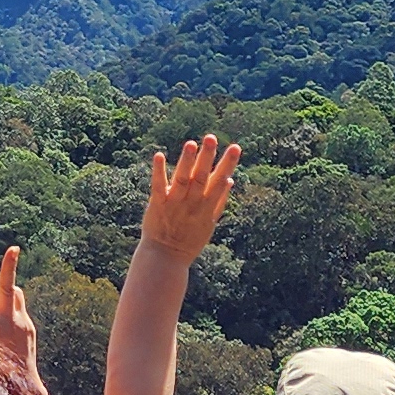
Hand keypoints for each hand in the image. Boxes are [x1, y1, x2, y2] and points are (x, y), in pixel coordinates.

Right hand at [0, 249, 36, 378]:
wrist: (19, 381)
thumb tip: (14, 291)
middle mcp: (7, 320)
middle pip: (7, 287)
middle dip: (9, 266)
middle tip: (14, 247)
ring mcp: (21, 321)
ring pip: (14, 295)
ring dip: (6, 295)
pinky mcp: (29, 325)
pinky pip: (18, 309)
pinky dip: (11, 312)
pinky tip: (8, 333)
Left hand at [137, 138, 241, 264]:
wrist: (166, 257)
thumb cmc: (190, 240)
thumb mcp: (210, 223)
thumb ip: (219, 201)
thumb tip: (230, 179)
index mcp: (207, 206)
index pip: (220, 181)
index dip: (228, 164)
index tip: (236, 147)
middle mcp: (193, 203)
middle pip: (202, 177)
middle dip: (207, 157)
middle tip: (211, 138)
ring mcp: (175, 203)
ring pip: (182, 179)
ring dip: (186, 161)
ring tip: (191, 143)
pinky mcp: (158, 204)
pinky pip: (158, 185)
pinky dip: (158, 171)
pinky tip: (159, 155)